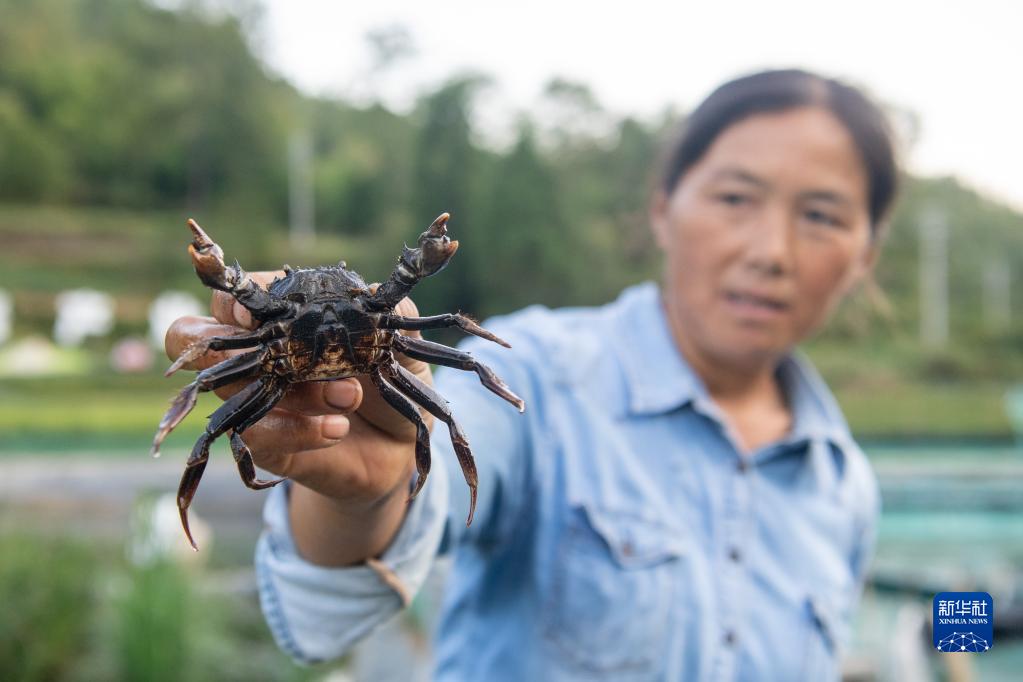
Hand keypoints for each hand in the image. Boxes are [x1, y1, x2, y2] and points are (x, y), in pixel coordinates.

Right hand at [164, 272, 431, 563]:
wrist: (394, 448)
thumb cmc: (386, 382)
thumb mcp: (401, 347)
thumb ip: (393, 316)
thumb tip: (375, 293)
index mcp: (280, 319)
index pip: (235, 299)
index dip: (235, 302)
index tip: (260, 315)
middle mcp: (254, 355)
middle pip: (188, 338)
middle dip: (217, 344)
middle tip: (274, 353)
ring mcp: (253, 399)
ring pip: (229, 386)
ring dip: (293, 390)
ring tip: (348, 395)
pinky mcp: (263, 441)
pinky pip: (254, 433)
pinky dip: (298, 430)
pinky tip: (337, 428)